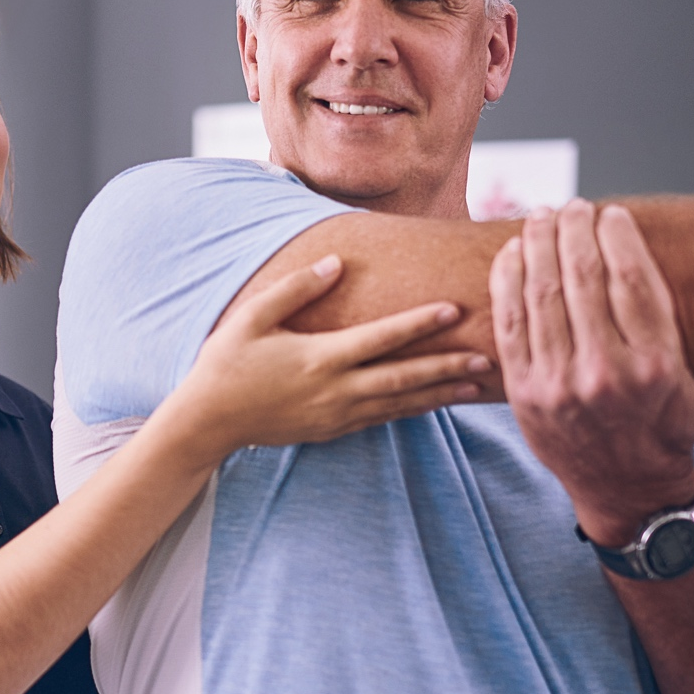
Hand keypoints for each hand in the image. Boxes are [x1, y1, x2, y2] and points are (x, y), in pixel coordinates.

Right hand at [171, 254, 492, 461]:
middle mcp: (335, 391)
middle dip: (447, 368)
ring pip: (400, 405)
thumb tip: (338, 263)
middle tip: (486, 359)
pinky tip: (432, 402)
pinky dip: (412, 410)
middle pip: (404, 378)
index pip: (382, 338)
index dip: (420, 323)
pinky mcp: (332, 430)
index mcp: (320, 359)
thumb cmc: (226, 363)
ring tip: (475, 385)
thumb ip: (296, 288)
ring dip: (439, 394)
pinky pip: (382, 419)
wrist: (207, 422)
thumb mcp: (253, 317)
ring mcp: (336, 415)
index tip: (454, 310)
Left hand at [488, 199, 693, 544]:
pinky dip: (507, 279)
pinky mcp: (522, 389)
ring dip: (538, 243)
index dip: (618, 237)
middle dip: (575, 230)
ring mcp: (557, 382)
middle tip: (575, 205)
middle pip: (582, 278)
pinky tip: (514, 251)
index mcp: (655, 368)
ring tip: (542, 215)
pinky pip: (509, 321)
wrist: (621, 487)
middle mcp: (604, 373)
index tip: (612, 213)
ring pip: (541, 292)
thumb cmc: (673, 432)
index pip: (632, 281)